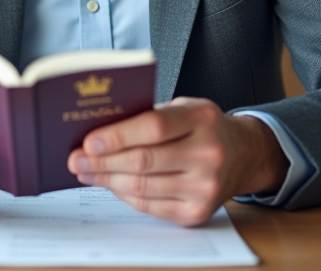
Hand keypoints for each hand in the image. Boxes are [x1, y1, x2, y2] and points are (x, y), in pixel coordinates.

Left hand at [66, 97, 288, 225]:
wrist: (244, 154)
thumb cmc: (204, 127)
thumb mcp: (185, 108)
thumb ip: (149, 116)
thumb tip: (100, 134)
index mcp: (202, 118)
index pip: (154, 127)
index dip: (118, 136)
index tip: (88, 142)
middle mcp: (208, 153)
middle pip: (144, 161)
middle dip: (102, 162)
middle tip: (76, 160)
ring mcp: (205, 187)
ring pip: (143, 186)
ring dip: (108, 181)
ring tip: (86, 173)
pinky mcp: (197, 212)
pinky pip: (151, 206)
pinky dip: (125, 195)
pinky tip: (110, 185)